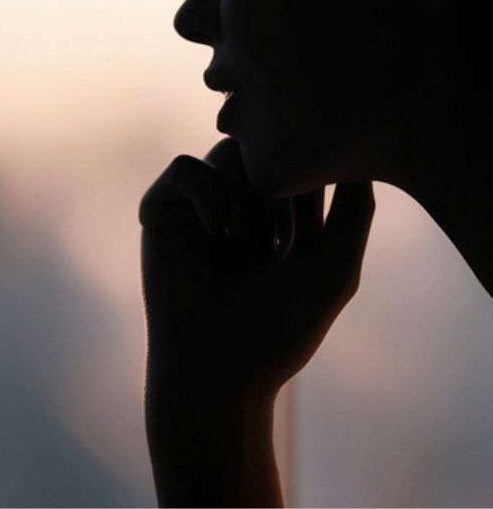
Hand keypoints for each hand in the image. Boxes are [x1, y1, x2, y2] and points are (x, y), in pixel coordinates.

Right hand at [140, 137, 374, 398]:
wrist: (219, 371)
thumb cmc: (280, 328)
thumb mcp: (336, 267)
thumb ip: (356, 209)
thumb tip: (360, 154)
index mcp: (278, 213)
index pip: (299, 159)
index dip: (314, 179)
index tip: (316, 225)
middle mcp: (237, 202)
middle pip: (266, 149)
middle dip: (284, 192)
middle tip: (281, 249)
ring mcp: (198, 203)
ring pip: (228, 152)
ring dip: (249, 199)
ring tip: (250, 249)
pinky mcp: (161, 208)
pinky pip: (186, 167)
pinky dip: (207, 196)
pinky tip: (216, 235)